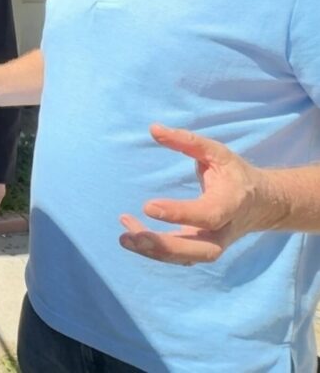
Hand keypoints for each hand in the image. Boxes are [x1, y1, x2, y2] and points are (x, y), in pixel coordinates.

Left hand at [119, 124, 280, 265]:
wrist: (262, 203)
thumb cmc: (235, 174)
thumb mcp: (217, 152)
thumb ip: (187, 141)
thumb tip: (153, 129)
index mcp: (232, 203)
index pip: (208, 215)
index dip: (179, 214)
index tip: (147, 206)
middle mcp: (225, 230)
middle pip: (201, 251)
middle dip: (167, 247)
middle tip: (136, 236)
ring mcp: (214, 243)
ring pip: (186, 258)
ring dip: (154, 252)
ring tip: (124, 238)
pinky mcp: (201, 248)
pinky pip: (178, 256)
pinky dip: (153, 250)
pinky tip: (129, 234)